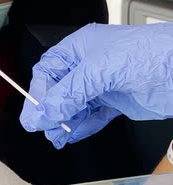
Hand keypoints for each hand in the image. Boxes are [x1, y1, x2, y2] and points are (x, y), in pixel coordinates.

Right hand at [19, 23, 172, 148]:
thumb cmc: (151, 52)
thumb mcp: (101, 69)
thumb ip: (70, 93)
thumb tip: (44, 113)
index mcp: (80, 48)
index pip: (48, 72)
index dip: (39, 94)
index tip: (34, 115)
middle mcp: (89, 66)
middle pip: (59, 91)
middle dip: (50, 111)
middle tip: (44, 129)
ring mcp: (104, 84)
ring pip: (74, 107)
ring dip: (64, 123)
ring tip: (58, 137)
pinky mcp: (117, 102)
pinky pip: (93, 117)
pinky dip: (82, 127)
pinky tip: (73, 134)